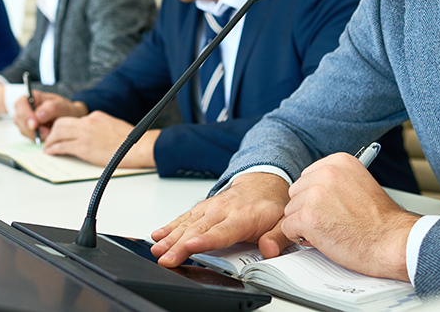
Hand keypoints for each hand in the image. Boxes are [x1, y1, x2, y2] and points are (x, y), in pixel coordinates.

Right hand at [13, 91, 86, 141]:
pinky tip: (48, 134)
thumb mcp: (62, 106)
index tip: (34, 125)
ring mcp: (24, 120)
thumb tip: (37, 116)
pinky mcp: (27, 130)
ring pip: (24, 130)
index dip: (25, 114)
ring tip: (51, 131)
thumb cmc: (65, 109)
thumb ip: (51, 109)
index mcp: (32, 97)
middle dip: (33, 128)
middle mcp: (25, 108)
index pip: (21, 104)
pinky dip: (38, 138)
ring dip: (37, 134)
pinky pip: (29, 137)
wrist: (69, 119)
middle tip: (48, 132)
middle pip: (20, 119)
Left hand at [43, 112, 158, 167]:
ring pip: (58, 132)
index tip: (62, 133)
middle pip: (61, 122)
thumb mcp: (114, 126)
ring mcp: (85, 133)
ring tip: (48, 147)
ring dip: (50, 140)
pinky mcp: (83, 146)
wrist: (138, 147)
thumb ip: (102, 128)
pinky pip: (62, 146)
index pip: (74, 119)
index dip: (65, 127)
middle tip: (50, 139)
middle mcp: (88, 121)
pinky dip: (53, 149)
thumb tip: (96, 134)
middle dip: (53, 131)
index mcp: (96, 116)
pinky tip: (51, 152)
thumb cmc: (131, 141)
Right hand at [150, 172, 289, 267]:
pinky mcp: (202, 208)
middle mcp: (223, 209)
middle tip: (166, 258)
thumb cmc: (269, 204)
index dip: (205, 240)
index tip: (190, 246)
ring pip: (187, 223)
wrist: (263, 180)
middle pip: (198, 230)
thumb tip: (270, 249)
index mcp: (243, 216)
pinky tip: (158, 235)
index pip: (221, 231)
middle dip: (179, 244)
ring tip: (157, 249)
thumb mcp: (283, 220)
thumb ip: (277, 237)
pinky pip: (183, 217)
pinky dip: (169, 226)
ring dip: (170, 237)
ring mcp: (210, 207)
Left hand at [281, 152, 418, 281]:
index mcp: (339, 161)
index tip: (331, 206)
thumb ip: (335, 182)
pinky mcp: (308, 217)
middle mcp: (326, 173)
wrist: (393, 242)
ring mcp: (315, 195)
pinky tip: (321, 239)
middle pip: (296, 192)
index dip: (316, 197)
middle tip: (331, 221)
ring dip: (305, 224)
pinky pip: (288, 228)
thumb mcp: (360, 184)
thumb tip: (312, 188)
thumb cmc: (380, 221)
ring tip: (330, 230)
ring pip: (291, 210)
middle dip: (308, 209)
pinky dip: (300, 237)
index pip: (308, 176)